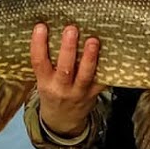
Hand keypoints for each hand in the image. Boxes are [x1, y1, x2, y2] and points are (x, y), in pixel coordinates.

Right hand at [30, 23, 106, 137]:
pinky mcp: (93, 94)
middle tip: (71, 29)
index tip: (40, 27)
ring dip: (90, 58)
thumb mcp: (43, 81)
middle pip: (65, 69)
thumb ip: (47, 62)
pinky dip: (106, 68)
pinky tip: (111, 53)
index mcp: (45, 83)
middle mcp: (61, 88)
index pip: (39, 62)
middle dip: (68, 49)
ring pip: (85, 75)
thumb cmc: (53, 93)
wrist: (62, 121)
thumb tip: (51, 28)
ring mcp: (79, 92)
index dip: (38, 45)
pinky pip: (101, 81)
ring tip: (93, 40)